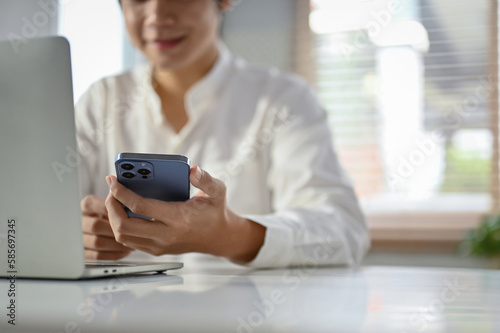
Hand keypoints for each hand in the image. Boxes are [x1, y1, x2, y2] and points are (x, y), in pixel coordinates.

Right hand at [81, 195, 132, 259]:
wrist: (106, 231)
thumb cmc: (116, 215)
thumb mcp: (114, 204)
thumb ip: (118, 202)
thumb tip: (130, 197)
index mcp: (85, 207)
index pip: (89, 204)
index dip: (107, 207)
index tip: (123, 211)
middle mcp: (79, 221)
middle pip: (95, 225)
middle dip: (116, 229)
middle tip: (132, 231)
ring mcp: (79, 238)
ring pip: (97, 242)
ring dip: (117, 243)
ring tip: (131, 242)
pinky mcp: (83, 253)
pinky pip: (98, 255)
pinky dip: (114, 254)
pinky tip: (125, 251)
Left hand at [104, 165, 265, 263]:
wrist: (220, 237)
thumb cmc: (215, 211)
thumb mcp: (217, 191)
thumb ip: (206, 179)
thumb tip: (193, 170)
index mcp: (178, 218)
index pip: (140, 207)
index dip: (121, 192)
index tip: (112, 180)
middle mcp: (166, 235)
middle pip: (124, 225)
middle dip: (111, 206)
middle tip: (112, 191)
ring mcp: (160, 245)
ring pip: (123, 236)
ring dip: (113, 218)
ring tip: (115, 200)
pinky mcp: (156, 250)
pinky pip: (130, 241)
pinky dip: (121, 226)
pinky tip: (124, 211)